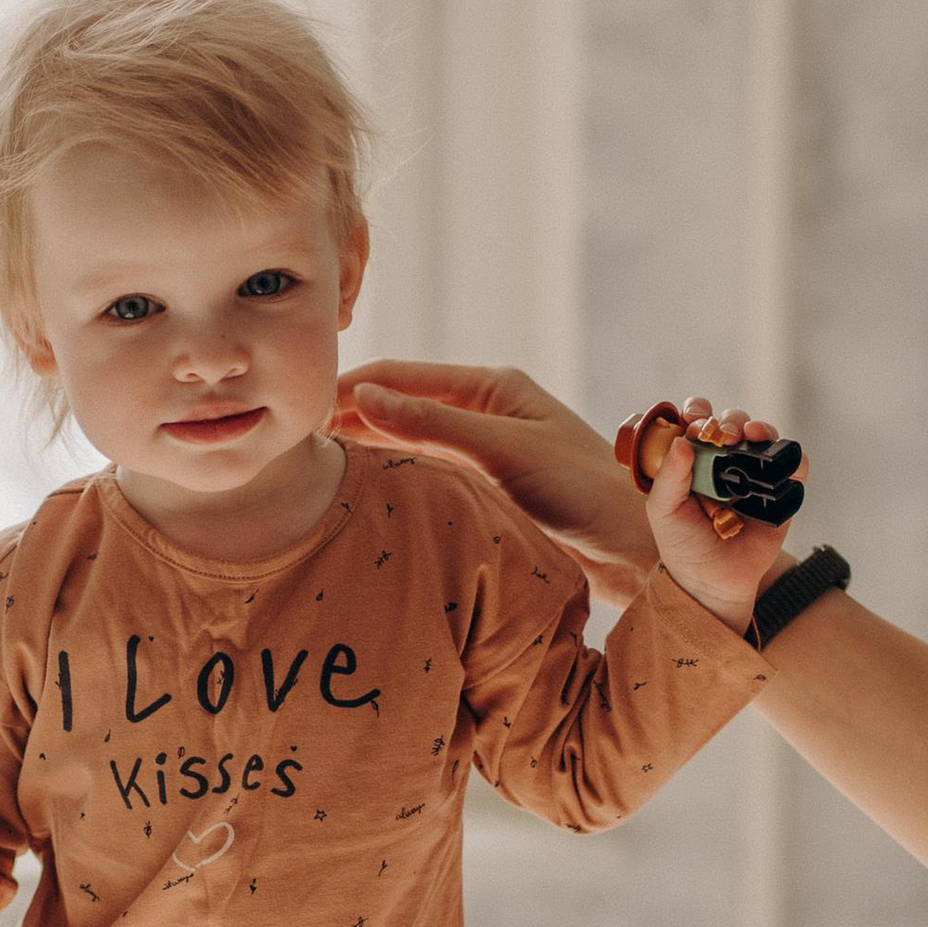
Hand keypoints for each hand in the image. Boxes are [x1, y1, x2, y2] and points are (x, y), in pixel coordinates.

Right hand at [334, 360, 653, 600]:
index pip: (401, 377)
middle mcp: (486, 413)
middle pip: (400, 407)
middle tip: (292, 433)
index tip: (302, 403)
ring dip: (366, 445)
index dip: (350, 388)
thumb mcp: (505, 451)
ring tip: (313, 458)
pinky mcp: (487, 489)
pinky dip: (392, 473)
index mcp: (493, 387)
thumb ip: (435, 423)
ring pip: (408, 441)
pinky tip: (361, 485)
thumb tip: (364, 396)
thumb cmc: (583, 491)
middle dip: (349, 415)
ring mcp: (485, 452)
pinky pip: (426, 473)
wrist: (635, 549)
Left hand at [640, 399, 797, 636]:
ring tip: (748, 436)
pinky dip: (792, 455)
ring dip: (757, 427)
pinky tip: (779, 455)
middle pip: (731, 423)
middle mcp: (725, 462)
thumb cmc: (684, 545)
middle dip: (727, 420)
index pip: (697, 422)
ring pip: (762, 436)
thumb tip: (681, 442)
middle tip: (721, 433)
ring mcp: (754, 475)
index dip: (697, 412)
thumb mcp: (664, 511)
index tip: (694, 418)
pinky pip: (794, 465)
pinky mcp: (780, 493)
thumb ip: (669, 477)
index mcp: (694, 460)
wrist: (712, 582)